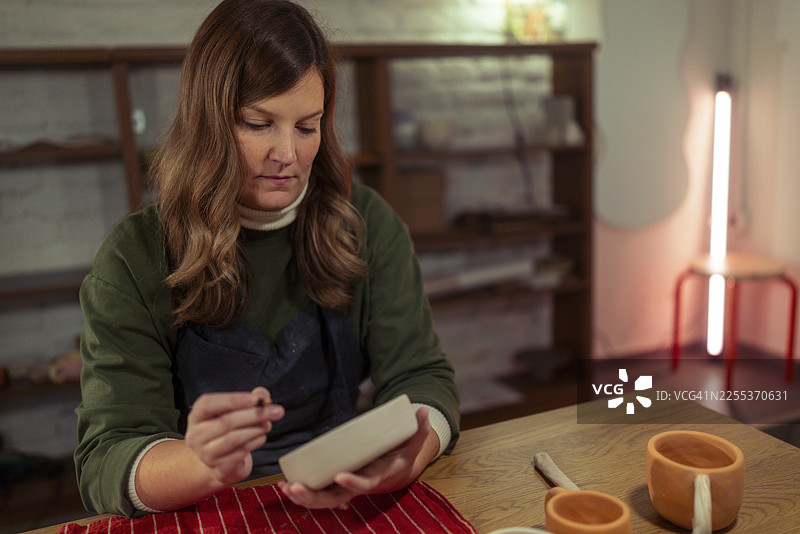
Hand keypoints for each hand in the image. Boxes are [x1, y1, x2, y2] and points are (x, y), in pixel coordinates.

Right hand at [185, 387, 283, 487]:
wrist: (220, 462)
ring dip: (257, 429)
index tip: (257, 399)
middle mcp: (196, 435)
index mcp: (197, 416)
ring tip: (268, 424)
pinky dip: (255, 442)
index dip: (233, 399)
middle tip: (277, 411)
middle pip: (226, 422)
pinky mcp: (219, 468)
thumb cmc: (227, 431)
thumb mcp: (234, 412)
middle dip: (255, 415)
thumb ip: (250, 400)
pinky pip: (240, 452)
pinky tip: (262, 437)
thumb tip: (264, 395)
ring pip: (234, 438)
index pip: (209, 403)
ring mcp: (206, 454)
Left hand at [278, 406, 438, 508]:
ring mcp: (346, 488)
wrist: (398, 471)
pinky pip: (319, 493)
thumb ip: (419, 429)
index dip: (353, 482)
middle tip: (296, 488)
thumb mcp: (413, 443)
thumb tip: (423, 411)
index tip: (339, 476)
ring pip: (323, 500)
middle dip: (314, 497)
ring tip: (286, 487)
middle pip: (336, 499)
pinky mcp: (337, 484)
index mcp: (378, 477)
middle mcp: (359, 486)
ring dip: (304, 497)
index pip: (365, 484)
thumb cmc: (403, 455)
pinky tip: (286, 486)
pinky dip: (303, 492)